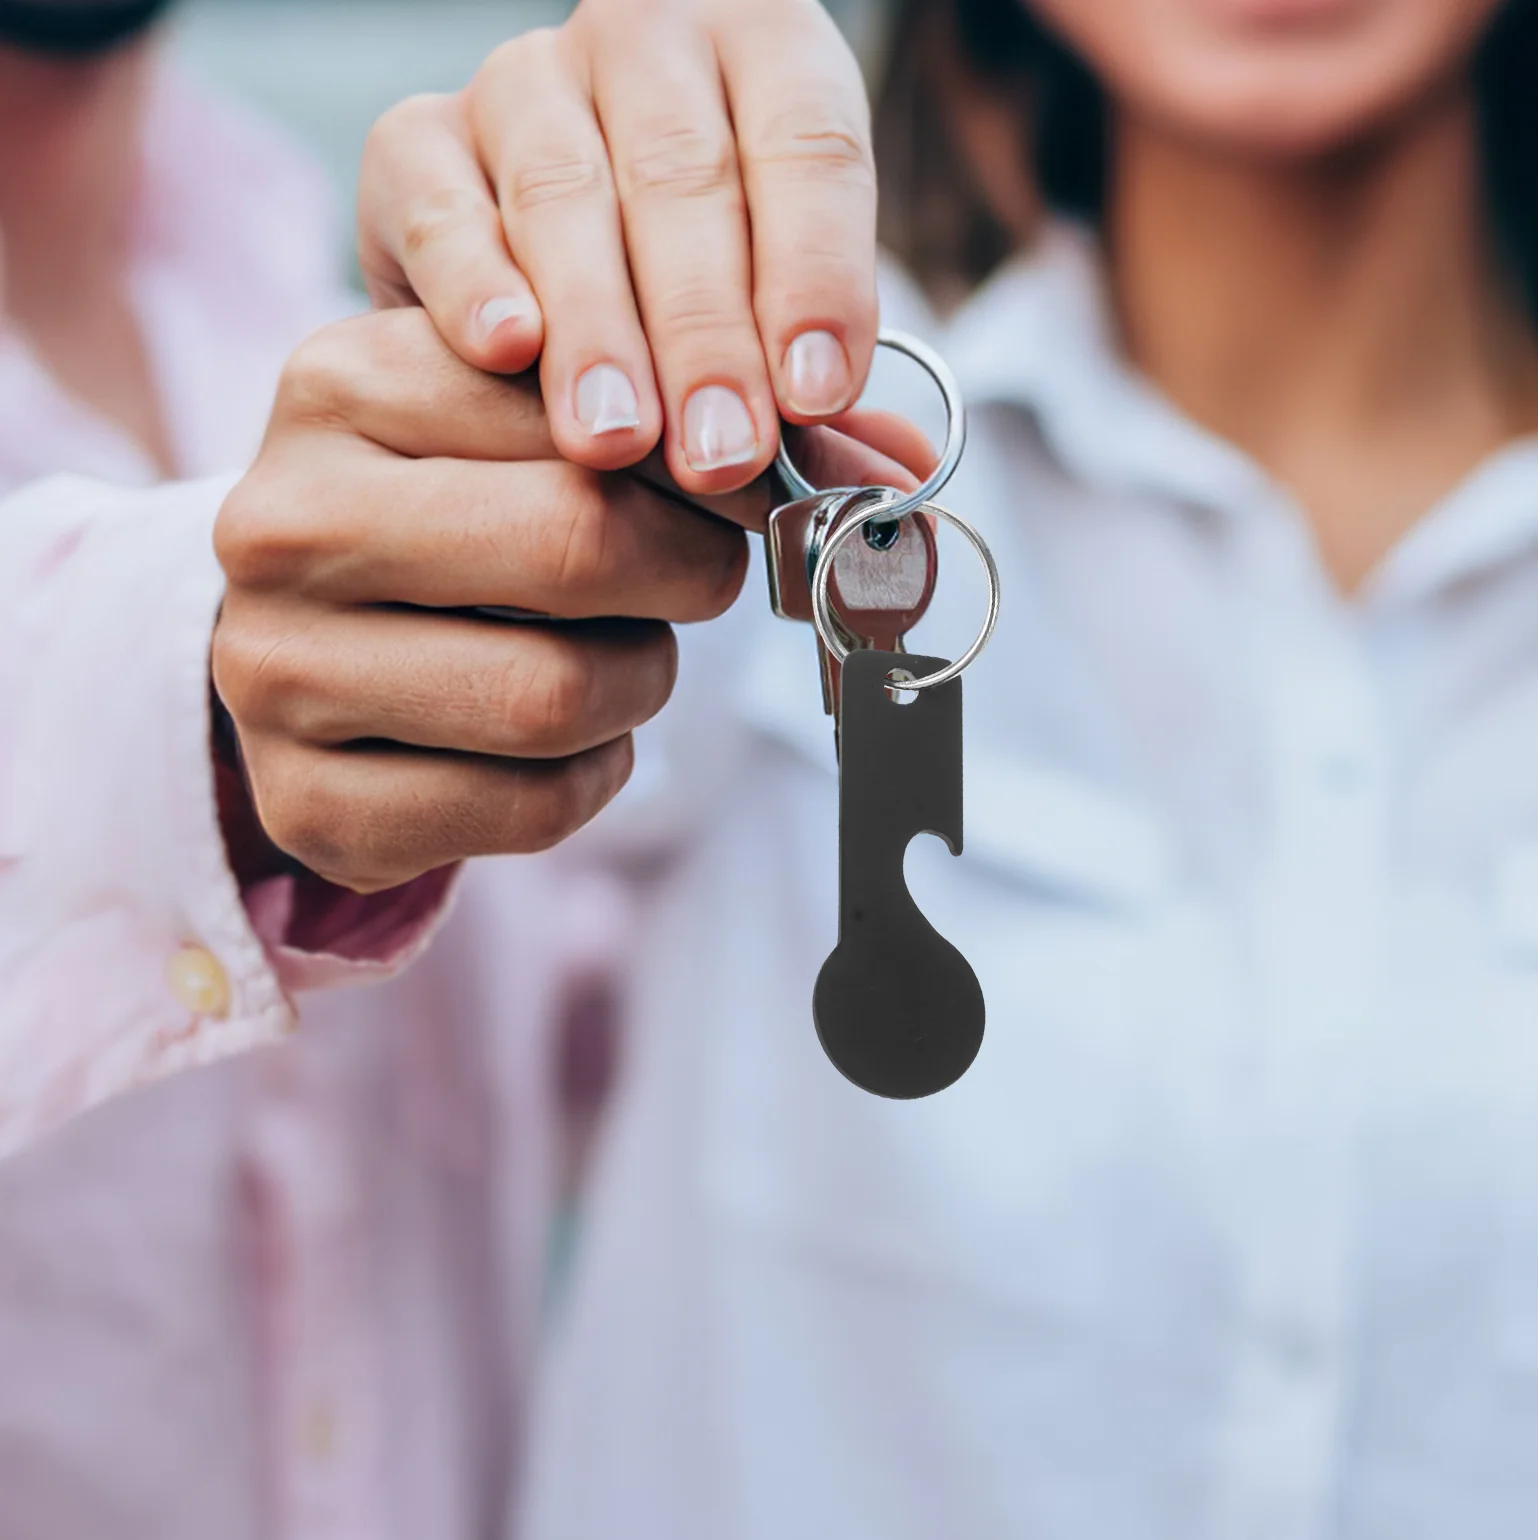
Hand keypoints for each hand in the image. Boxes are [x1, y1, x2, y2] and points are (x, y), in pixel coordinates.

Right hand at [213, 311, 929, 893]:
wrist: (312, 650)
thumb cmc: (459, 525)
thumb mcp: (548, 437)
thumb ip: (710, 423)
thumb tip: (909, 466)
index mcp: (341, 384)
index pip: (591, 410)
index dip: (721, 470)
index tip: (770, 500)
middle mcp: (282, 521)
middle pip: (578, 549)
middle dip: (686, 580)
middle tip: (703, 582)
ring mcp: (279, 673)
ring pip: (557, 696)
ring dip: (639, 685)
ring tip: (618, 656)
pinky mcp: (310, 803)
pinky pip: (528, 808)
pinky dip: (592, 780)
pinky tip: (562, 741)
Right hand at [356, 0, 878, 494]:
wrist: (540, 247)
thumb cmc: (689, 288)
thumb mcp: (773, 314)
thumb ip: (820, 387)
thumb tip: (896, 477)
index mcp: (765, 55)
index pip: (809, 148)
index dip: (815, 275)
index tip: (815, 395)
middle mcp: (643, 43)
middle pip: (684, 181)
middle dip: (706, 334)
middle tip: (720, 454)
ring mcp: (523, 85)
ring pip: (564, 193)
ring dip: (597, 328)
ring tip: (617, 439)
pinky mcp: (416, 142)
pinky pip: (438, 201)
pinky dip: (472, 278)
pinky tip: (506, 350)